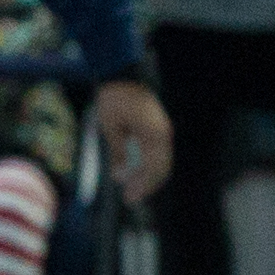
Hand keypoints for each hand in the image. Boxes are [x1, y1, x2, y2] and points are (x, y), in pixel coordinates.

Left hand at [89, 79, 174, 203]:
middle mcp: (162, 134)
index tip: (129, 197)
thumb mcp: (111, 128)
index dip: (142, 185)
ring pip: (160, 162)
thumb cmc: (114, 99)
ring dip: (147, 177)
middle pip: (160, 168)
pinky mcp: (156, 129)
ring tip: (130, 190)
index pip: (153, 167)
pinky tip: (132, 174)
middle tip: (130, 199)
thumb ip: (117, 152)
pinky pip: (156, 153)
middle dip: (146, 185)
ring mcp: (162, 131)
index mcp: (154, 134)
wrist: (121, 76)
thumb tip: (119, 175)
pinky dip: (146, 166)